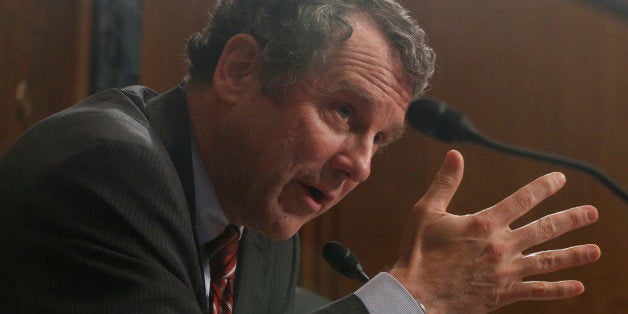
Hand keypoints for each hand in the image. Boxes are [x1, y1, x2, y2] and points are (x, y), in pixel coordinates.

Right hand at [390, 150, 600, 312]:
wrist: (416, 293)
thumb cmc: (418, 252)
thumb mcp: (427, 211)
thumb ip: (445, 183)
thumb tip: (455, 156)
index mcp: (485, 223)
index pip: (522, 199)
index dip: (543, 187)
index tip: (559, 178)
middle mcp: (502, 246)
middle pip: (545, 229)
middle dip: (571, 219)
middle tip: (591, 213)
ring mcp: (506, 271)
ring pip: (548, 261)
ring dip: (574, 254)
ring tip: (595, 250)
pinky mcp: (503, 294)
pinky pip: (538, 292)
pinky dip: (559, 290)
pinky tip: (577, 286)